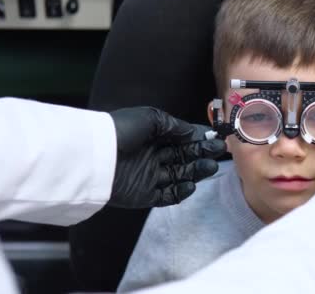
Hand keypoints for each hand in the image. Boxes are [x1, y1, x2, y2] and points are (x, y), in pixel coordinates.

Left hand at [108, 107, 225, 207]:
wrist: (95, 156)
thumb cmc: (121, 131)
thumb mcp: (150, 119)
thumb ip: (175, 126)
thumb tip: (196, 133)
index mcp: (152, 137)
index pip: (181, 139)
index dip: (199, 139)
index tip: (216, 138)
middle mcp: (152, 156)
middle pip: (183, 157)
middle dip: (201, 154)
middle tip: (219, 151)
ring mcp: (149, 176)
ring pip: (179, 176)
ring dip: (196, 172)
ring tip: (211, 167)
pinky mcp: (144, 195)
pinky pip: (167, 195)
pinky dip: (181, 191)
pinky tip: (192, 184)